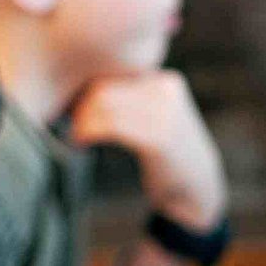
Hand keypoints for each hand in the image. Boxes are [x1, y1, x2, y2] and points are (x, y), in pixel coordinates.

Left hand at [69, 71, 226, 232]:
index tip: (69, 111)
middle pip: (105, 87)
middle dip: (79, 108)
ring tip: (74, 138)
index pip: (112, 74)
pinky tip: (80, 144)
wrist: (198, 191)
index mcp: (166, 81)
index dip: (85, 92)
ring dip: (80, 122)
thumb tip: (76, 92)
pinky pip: (110, 125)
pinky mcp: (159, 137)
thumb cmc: (167, 158)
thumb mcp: (155, 119)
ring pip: (103, 105)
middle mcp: (167, 90)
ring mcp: (165, 112)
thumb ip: (129, 102)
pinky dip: (87, 133)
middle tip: (67, 127)